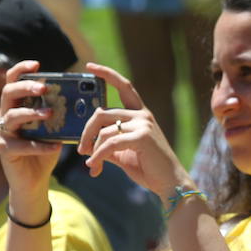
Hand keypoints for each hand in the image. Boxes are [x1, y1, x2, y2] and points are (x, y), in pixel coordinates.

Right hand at [0, 61, 64, 207]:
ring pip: (12, 116)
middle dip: (26, 87)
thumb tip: (82, 99)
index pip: (13, 81)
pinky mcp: (5, 150)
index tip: (37, 63)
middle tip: (44, 88)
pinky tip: (56, 147)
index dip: (22, 70)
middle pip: (8, 93)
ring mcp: (3, 133)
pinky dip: (40, 145)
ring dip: (32, 113)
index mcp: (16, 106)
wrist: (34, 181)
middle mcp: (5, 116)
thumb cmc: (45, 150)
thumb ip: (60, 114)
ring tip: (50, 114)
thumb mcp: (54, 129)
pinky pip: (21, 144)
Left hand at [77, 64, 190, 197]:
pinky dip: (98, 156)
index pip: (123, 86)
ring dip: (93, 149)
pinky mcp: (142, 137)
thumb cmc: (148, 168)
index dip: (106, 74)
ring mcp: (144, 124)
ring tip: (91, 164)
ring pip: (104, 130)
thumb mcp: (123, 153)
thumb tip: (86, 145)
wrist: (169, 183)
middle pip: (102, 112)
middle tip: (81, 149)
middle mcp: (143, 115)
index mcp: (140, 114)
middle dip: (87, 131)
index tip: (89, 67)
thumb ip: (107, 143)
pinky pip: (110, 143)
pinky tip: (94, 167)